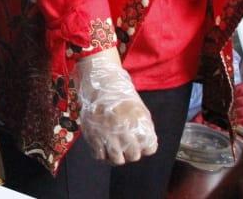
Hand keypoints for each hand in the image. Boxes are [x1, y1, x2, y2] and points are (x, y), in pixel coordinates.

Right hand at [74, 50, 157, 164]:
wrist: (100, 82)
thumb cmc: (121, 95)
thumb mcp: (140, 109)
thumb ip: (145, 128)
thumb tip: (145, 146)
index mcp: (140, 123)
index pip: (150, 148)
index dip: (146, 147)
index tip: (141, 143)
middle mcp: (125, 129)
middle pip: (134, 156)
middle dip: (131, 153)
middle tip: (126, 146)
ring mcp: (108, 133)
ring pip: (117, 160)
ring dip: (117, 156)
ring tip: (114, 149)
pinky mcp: (93, 134)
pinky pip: (100, 155)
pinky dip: (102, 154)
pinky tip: (102, 146)